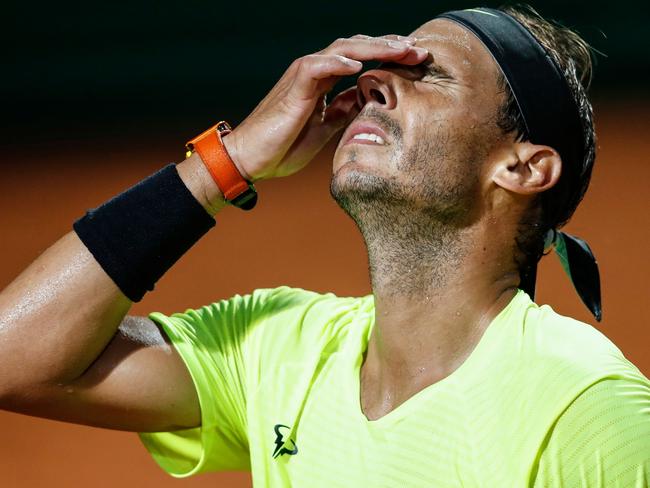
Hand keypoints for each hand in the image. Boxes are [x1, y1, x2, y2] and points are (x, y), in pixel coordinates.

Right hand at [223, 35, 427, 181]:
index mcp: (325, 81)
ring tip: (399, 49)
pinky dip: (336, 63)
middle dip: (390, 47)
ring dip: (372, 48)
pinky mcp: (292, 88)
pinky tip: (358, 65)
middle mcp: (316, 72)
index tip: (417, 62)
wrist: (250, 159)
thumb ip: (344, 111)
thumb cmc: (283, 146)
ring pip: (341, 50)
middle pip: (357, 48)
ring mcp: (303, 77)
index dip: (389, 58)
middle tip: (419, 50)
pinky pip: (315, 67)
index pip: (362, 60)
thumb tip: (367, 100)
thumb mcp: (326, 129)